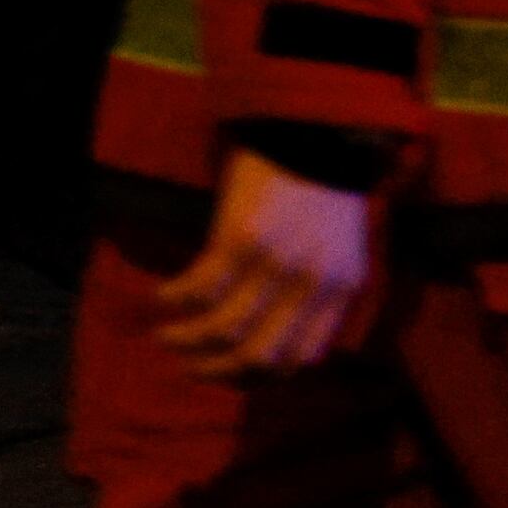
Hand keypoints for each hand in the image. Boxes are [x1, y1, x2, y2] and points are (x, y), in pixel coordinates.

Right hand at [153, 148, 382, 379]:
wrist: (315, 134)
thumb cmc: (327, 189)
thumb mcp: (345, 248)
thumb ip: (324, 290)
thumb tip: (289, 331)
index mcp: (339, 291)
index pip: (300, 357)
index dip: (261, 372)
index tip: (231, 368)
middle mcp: (310, 285)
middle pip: (258, 353)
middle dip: (217, 369)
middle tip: (189, 367)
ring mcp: (275, 264)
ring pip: (223, 326)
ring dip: (187, 338)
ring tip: (165, 336)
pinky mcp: (241, 238)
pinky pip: (200, 286)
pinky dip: (176, 298)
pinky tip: (162, 296)